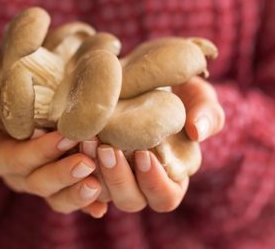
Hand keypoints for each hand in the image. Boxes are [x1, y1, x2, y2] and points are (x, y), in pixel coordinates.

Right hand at [0, 70, 106, 216]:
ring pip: (55, 197)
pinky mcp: (59, 182)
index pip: (16, 158)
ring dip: (76, 194)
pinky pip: (70, 199)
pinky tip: (101, 208)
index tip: (65, 136)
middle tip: (86, 162)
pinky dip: (87, 206)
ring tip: (96, 185)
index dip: (40, 151)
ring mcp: (37, 180)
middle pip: (37, 182)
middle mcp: (15, 174)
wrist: (18, 88)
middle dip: (62, 174)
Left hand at [82, 76, 223, 212]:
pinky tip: (66, 141)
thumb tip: (198, 131)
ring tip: (86, 139)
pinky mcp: (87, 162)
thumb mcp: (197, 95)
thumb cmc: (176, 90)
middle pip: (129, 200)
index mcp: (171, 176)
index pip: (165, 198)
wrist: (141, 74)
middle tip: (106, 147)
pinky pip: (73, 177)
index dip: (155, 183)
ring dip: (91, 170)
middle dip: (117, 177)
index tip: (144, 154)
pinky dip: (68, 163)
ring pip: (98, 192)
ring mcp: (110, 175)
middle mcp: (139, 183)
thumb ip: (207, 112)